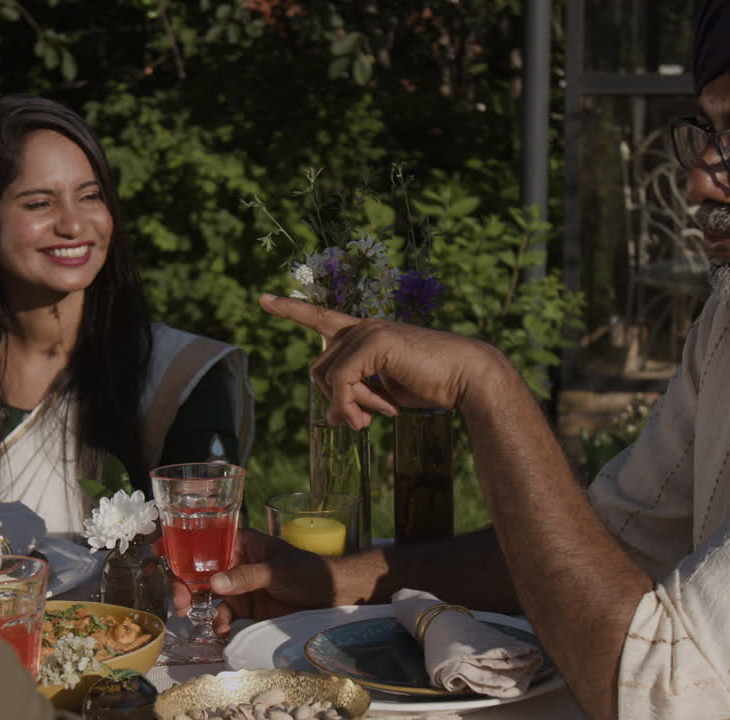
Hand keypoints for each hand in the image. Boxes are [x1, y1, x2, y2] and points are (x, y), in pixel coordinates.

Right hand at [171, 529, 337, 634]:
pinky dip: (219, 624)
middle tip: (180, 602)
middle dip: (184, 584)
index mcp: (241, 543)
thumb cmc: (310, 571)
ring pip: (207, 596)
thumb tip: (215, 582)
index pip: (205, 540)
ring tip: (206, 621)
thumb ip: (247, 576)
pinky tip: (223, 631)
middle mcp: (234, 563)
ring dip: (200, 608)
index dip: (181, 545)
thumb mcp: (280, 569)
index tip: (160, 553)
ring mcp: (239, 587)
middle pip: (198, 570)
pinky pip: (223, 616)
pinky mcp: (246, 610)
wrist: (334, 597)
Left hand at [259, 294, 499, 428]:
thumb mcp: (383, 391)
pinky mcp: (374, 342)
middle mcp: (362, 327)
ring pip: (328, 377)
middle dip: (336, 400)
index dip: (291, 310)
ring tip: (375, 416)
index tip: (263, 299)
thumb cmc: (431, 383)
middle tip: (363, 421)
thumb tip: (331, 417)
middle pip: (319, 369)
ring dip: (347, 406)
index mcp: (365, 333)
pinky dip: (350, 404)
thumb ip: (355, 394)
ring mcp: (367, 332)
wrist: (466, 377)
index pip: (320, 317)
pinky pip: (341, 381)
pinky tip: (379, 413)